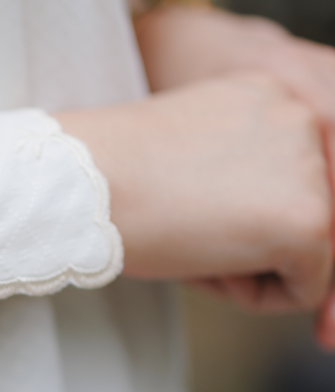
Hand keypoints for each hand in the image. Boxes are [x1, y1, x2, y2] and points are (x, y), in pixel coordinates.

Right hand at [135, 5, 334, 342]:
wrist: (80, 187)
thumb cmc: (106, 182)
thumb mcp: (187, 158)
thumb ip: (233, 171)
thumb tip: (252, 215)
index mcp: (268, 96)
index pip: (279, 180)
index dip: (228, 212)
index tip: (179, 207)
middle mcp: (303, 118)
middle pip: (296, 214)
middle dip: (243, 240)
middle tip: (177, 227)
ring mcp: (312, 169)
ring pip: (305, 253)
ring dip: (246, 265)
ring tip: (188, 242)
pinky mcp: (311, 221)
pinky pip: (306, 288)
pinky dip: (253, 295)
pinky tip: (202, 263)